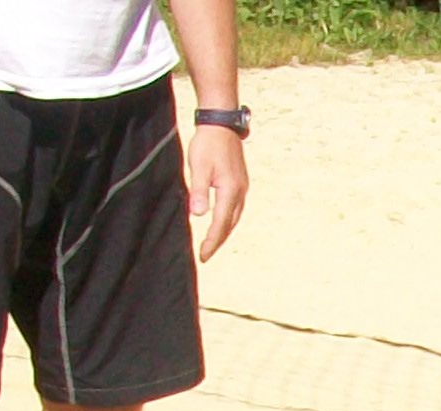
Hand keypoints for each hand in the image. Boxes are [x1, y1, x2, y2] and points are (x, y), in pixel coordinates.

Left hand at [187, 123, 247, 260]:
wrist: (221, 123)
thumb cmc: (207, 143)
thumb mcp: (198, 166)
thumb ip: (199, 191)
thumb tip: (199, 215)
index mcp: (230, 191)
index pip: (220, 224)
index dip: (211, 242)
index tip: (203, 256)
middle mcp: (240, 192)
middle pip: (230, 225)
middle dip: (218, 241)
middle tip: (206, 254)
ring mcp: (242, 187)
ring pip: (234, 217)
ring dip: (224, 231)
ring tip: (212, 241)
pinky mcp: (240, 182)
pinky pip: (235, 207)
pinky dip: (227, 219)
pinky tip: (220, 220)